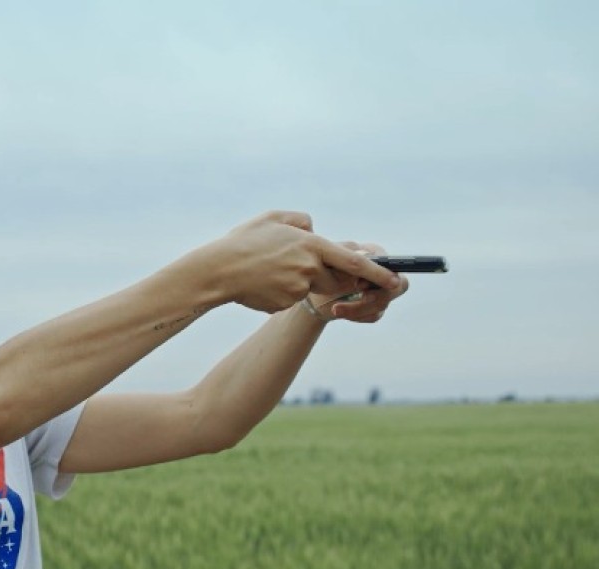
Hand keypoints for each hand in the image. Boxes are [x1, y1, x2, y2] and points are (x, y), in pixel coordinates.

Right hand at [215, 211, 399, 312]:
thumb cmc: (243, 241)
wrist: (218, 270)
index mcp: (311, 245)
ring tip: (272, 270)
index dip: (378, 272)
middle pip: (336, 280)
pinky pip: (291, 299)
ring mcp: (297, 289)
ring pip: (311, 289)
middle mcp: (309, 268)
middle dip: (329, 277)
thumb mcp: (272, 218)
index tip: (395, 279)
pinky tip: (261, 283)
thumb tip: (314, 229)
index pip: (354, 262)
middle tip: (303, 266)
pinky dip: (281, 292)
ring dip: (300, 282)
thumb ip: (300, 220)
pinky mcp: (284, 304)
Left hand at [306, 242, 409, 322]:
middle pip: (397, 286)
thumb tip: (363, 255)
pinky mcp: (377, 304)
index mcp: (373, 252)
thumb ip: (347, 259)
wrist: (313, 295)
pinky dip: (358, 316)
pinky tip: (341, 313)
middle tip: (349, 301)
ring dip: (358, 309)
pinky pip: (376, 314)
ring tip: (336, 310)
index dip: (378, 277)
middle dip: (371, 298)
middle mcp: (382, 269)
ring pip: (384, 302)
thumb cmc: (319, 274)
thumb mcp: (328, 265)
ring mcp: (382, 288)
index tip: (358, 285)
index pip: (390, 264)